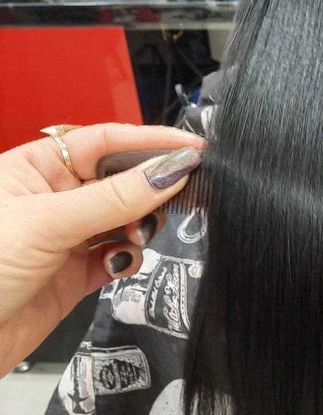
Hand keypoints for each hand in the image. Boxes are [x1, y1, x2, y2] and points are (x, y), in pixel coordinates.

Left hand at [0, 123, 204, 376]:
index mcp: (37, 168)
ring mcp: (68, 236)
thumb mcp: (48, 223)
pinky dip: (129, 258)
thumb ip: (114, 198)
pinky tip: (119, 264)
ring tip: (137, 237)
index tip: (193, 148)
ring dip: (141, 225)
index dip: (150, 141)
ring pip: (127, 217)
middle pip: (121, 179)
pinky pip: (120, 255)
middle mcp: (56, 198)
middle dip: (150, 188)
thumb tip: (173, 169)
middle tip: (180, 194)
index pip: (105, 141)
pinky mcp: (78, 273)